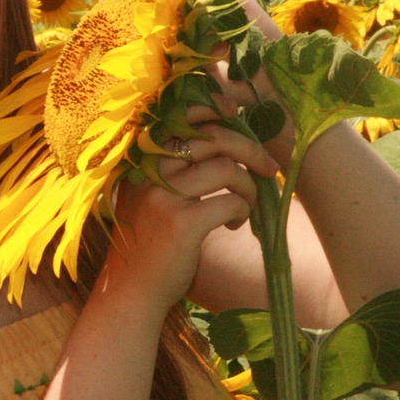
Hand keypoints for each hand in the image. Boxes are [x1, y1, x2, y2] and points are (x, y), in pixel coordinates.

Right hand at [99, 106, 276, 317]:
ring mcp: (163, 195)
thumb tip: (223, 136)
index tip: (236, 119)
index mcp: (140, 157)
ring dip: (248, 186)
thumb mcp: (151, 194)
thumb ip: (173, 166)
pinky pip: (230, 202)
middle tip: (268, 167)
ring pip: (227, 169)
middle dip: (250, 150)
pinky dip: (243, 210)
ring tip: (246, 204)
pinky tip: (235, 223)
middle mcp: (148, 169)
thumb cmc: (147, 240)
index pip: (181, 116)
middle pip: (213, 138)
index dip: (214, 110)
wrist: (130, 289)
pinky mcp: (181, 222)